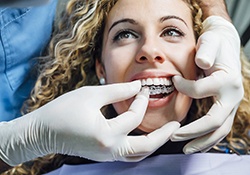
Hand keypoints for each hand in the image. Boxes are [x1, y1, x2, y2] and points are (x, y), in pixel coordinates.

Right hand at [0, 81, 179, 165]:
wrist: (42, 132)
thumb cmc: (62, 111)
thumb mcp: (91, 94)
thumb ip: (117, 91)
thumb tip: (137, 86)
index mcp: (106, 134)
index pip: (133, 116)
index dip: (140, 100)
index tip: (143, 87)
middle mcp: (109, 150)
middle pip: (145, 147)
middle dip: (163, 136)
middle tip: (176, 125)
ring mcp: (106, 156)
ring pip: (138, 155)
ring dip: (153, 143)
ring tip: (165, 132)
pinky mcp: (103, 155)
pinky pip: (128, 154)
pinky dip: (140, 146)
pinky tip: (144, 135)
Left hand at [170, 16, 243, 153]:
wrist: (225, 45)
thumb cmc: (214, 44)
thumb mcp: (210, 42)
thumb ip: (207, 51)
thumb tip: (203, 63)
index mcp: (227, 80)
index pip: (200, 91)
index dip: (183, 88)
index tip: (172, 81)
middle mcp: (233, 95)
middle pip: (214, 122)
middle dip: (193, 132)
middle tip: (173, 136)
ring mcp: (231, 104)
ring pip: (220, 130)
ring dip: (202, 142)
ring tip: (186, 149)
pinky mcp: (226, 107)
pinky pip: (219, 127)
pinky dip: (208, 137)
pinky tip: (196, 143)